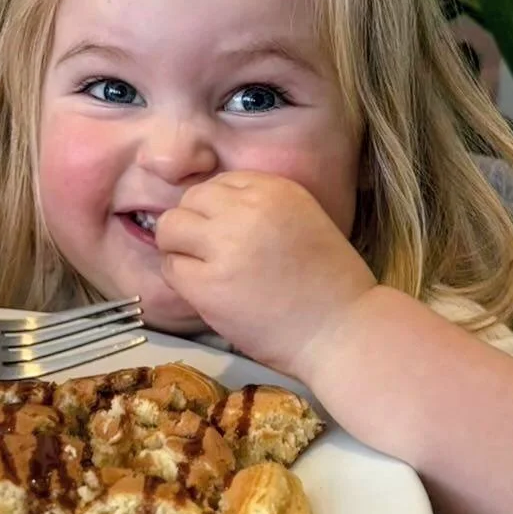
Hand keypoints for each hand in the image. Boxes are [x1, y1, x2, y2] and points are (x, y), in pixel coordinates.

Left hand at [154, 172, 374, 381]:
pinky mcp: (208, 284)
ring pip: (170, 227)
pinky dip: (181, 278)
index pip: (221, 183)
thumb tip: (214, 210)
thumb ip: (262, 208)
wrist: (343, 331)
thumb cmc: (330, 283)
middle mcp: (247, 209)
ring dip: (179, 247)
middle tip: (209, 253)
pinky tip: (206, 292)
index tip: (229, 233)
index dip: (218, 209)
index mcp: (275, 189)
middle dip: (194, 224)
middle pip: (190, 199)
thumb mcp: (303, 220)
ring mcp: (225, 245)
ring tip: (202, 270)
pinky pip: (171, 267)